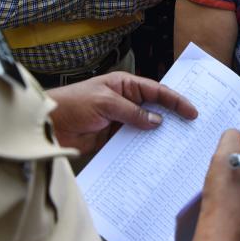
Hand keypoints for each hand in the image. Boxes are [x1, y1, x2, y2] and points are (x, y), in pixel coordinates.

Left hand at [46, 72, 197, 154]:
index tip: (191, 111)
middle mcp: (124, 101)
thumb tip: (157, 121)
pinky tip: (152, 155)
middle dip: (171, 117)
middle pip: (154, 109)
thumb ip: (132, 112)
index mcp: (124, 85)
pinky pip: (131, 142)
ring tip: (176, 145)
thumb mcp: (106, 103)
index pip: (156, 91)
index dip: (175, 100)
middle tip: (191, 128)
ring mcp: (118, 120)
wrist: (47, 125)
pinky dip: (141, 148)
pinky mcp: (111, 138)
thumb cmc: (73, 104)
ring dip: (157, 136)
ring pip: (144, 127)